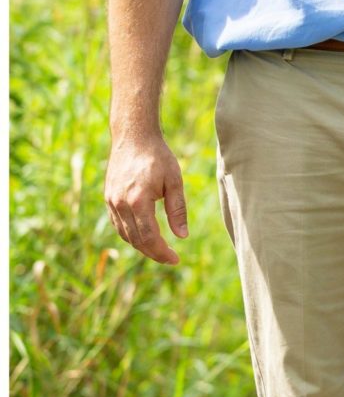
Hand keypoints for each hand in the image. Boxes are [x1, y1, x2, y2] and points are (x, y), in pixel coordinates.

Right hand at [105, 134, 188, 265]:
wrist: (133, 137)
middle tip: (170, 259)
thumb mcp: (174, 181)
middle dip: (154, 253)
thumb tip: (182, 236)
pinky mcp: (108, 198)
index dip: (162, 252)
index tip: (175, 260)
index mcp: (138, 200)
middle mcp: (121, 204)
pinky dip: (130, 235)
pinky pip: (118, 225)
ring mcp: (111, 201)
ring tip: (159, 250)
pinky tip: (144, 237)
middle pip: (136, 240)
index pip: (149, 237)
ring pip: (125, 234)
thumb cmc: (157, 156)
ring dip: (141, 246)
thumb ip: (177, 210)